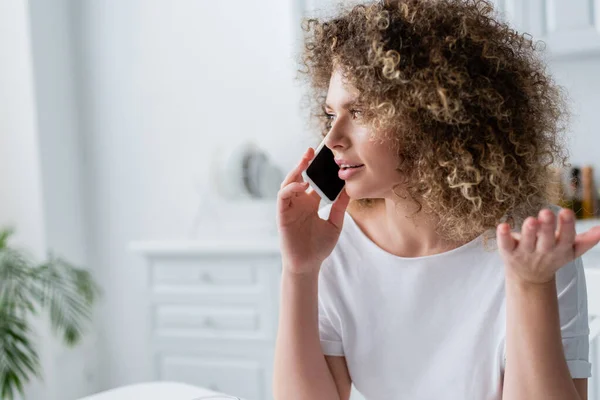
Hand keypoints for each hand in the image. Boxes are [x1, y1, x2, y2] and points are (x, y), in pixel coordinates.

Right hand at [277, 147, 350, 274]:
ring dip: (296, 170)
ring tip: (306, 160)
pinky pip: (283, 196)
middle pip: (300, 177)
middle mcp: (299, 202)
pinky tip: (301, 185)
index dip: (319, 169)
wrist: (308, 264)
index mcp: (311, 203)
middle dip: (305, 163)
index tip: (328, 157)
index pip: (314, 181)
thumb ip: (341, 206)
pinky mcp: (282, 214)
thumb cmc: (319, 247)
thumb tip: (350, 189)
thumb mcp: (335, 223)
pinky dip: (290, 188)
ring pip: (289, 182)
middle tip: (314, 150)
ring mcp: (290, 207)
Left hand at [496, 208, 599, 284]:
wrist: (529, 278)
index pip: (566, 238)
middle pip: (546, 239)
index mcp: (560, 249)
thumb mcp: (571, 251)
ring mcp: (525, 252)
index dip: (566, 226)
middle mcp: (543, 251)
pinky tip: (503, 226)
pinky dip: (503, 236)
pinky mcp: (509, 252)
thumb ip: (586, 240)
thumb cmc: (552, 257)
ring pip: (527, 242)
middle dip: (547, 227)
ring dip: (528, 231)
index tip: (566, 212)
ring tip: (530, 220)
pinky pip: (505, 244)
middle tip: (546, 212)